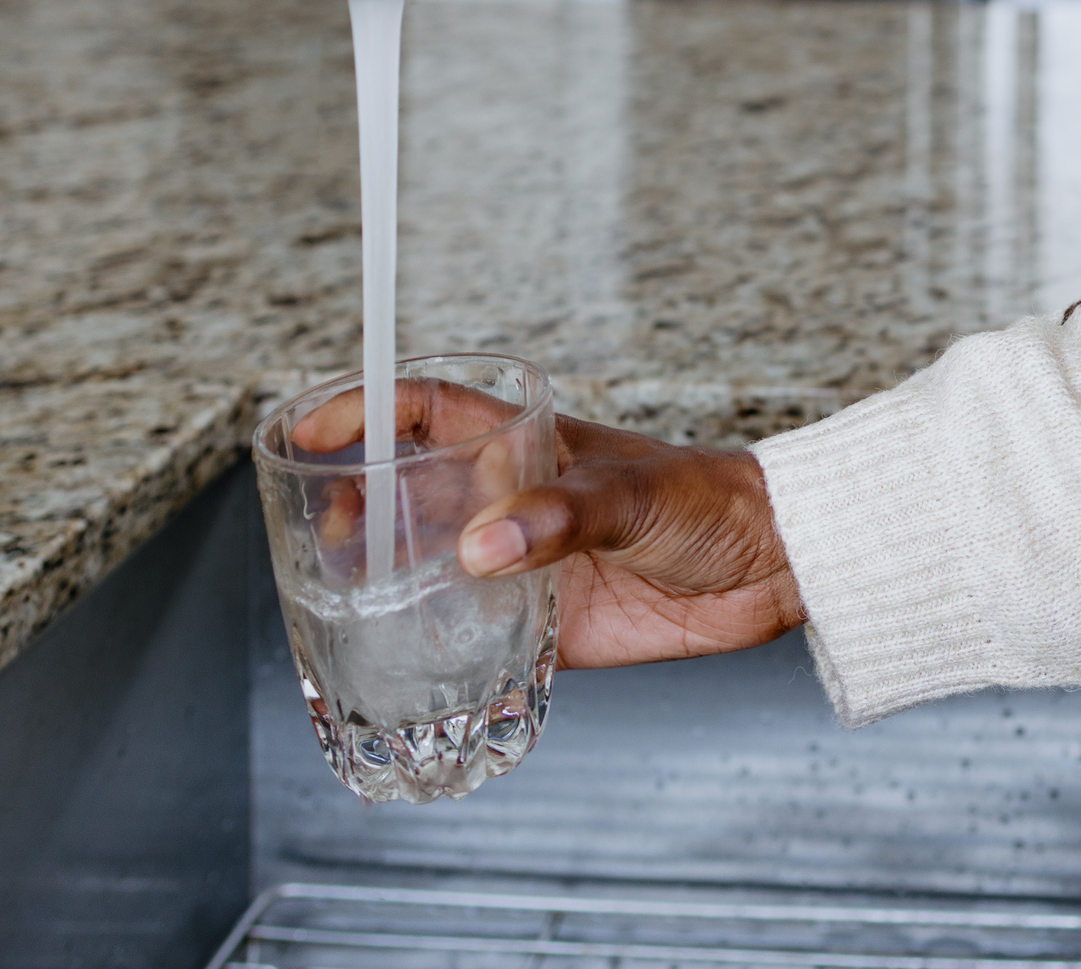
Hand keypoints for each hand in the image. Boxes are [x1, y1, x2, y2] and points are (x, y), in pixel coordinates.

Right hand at [290, 384, 803, 667]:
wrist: (771, 565)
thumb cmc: (710, 500)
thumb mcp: (633, 494)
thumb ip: (560, 516)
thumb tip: (485, 548)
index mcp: (526, 449)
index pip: (427, 412)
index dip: (364, 412)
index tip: (309, 432)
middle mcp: (512, 505)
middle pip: (408, 496)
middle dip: (355, 511)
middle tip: (316, 537)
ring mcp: (524, 567)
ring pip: (431, 571)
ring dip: (385, 586)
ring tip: (338, 606)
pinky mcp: (546, 627)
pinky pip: (475, 641)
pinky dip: (437, 654)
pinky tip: (401, 669)